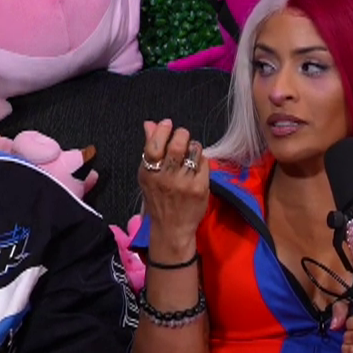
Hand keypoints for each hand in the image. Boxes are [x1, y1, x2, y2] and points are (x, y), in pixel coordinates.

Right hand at [137, 119, 207, 259]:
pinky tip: (197, 167)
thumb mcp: (148, 176)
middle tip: (183, 136)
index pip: (153, 145)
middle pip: (176, 145)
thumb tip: (149, 124)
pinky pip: (204, 163)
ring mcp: (183, 183)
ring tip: (191, 153)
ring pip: (193, 151)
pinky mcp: (199, 188)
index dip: (162, 130)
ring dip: (194, 147)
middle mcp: (165, 178)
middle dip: (182, 134)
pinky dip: (202, 160)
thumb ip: (150, 148)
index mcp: (149, 173)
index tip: (167, 124)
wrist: (171, 228)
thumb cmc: (159, 200)